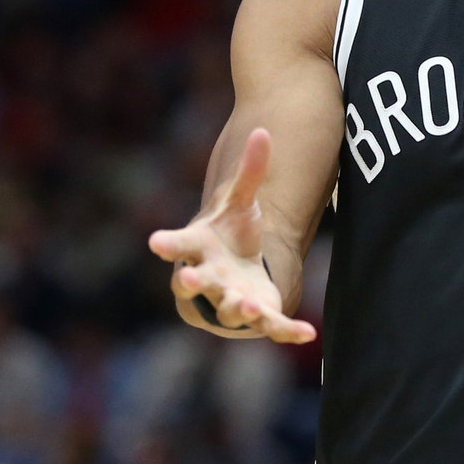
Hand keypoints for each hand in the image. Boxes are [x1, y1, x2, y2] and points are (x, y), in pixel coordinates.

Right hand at [149, 129, 316, 343]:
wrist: (238, 270)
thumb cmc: (230, 235)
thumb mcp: (240, 203)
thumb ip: (250, 172)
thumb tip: (262, 130)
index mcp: (197, 250)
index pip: (178, 246)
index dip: (167, 245)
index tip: (155, 241)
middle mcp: (208, 280)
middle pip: (195, 283)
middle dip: (191, 282)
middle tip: (185, 279)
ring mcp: (230, 301)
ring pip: (230, 309)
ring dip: (237, 308)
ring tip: (247, 304)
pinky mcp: (258, 316)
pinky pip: (272, 327)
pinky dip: (287, 331)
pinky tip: (308, 332)